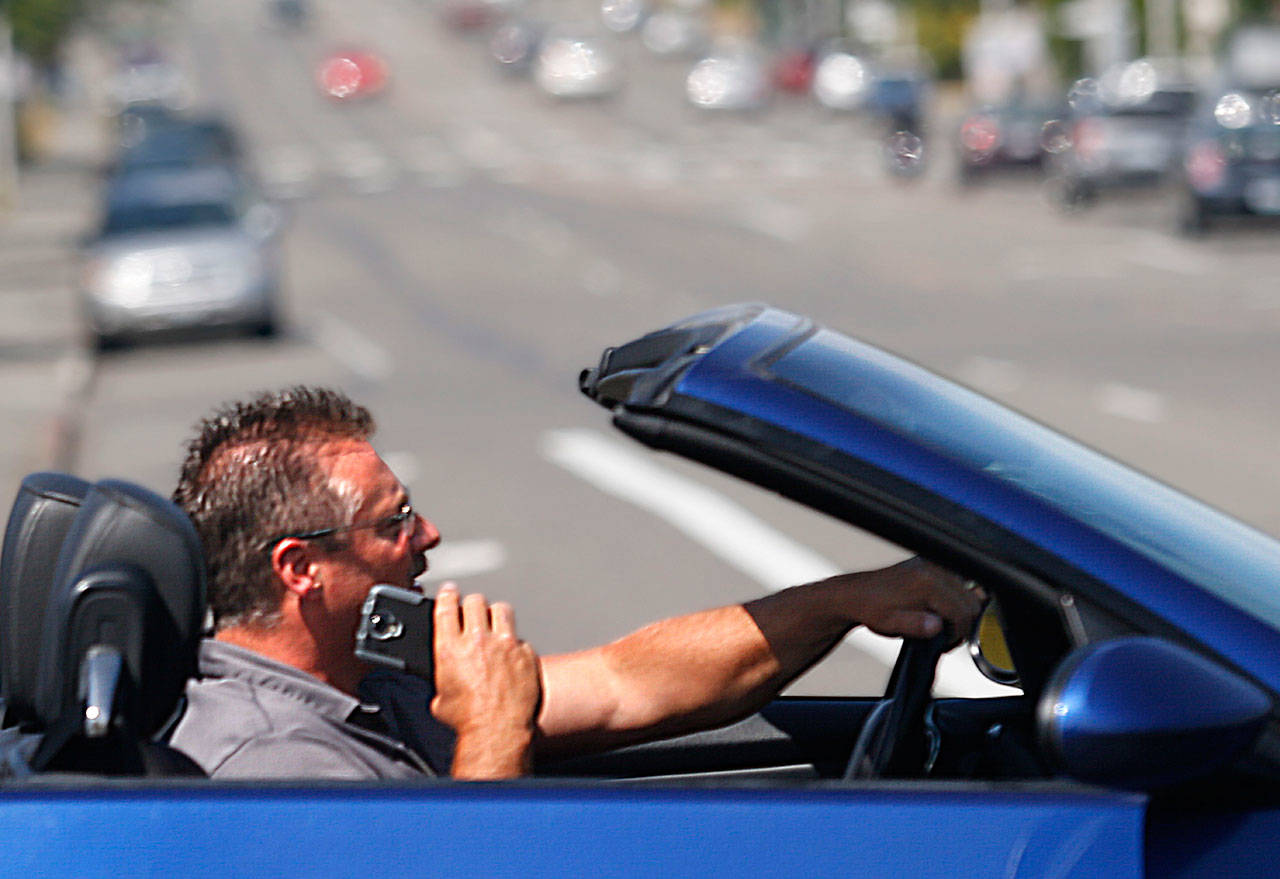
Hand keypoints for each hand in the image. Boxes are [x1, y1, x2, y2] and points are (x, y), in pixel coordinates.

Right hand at [431, 583, 541, 778]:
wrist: (497, 730)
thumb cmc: (468, 720)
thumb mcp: (440, 699)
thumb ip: (442, 679)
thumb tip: (447, 680)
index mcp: (450, 648)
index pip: (447, 606)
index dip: (447, 595)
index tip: (450, 591)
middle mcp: (478, 640)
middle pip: (476, 601)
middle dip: (473, 604)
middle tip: (473, 611)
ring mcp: (505, 644)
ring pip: (502, 610)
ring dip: (496, 615)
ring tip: (495, 624)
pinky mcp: (526, 653)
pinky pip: (521, 639)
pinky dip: (515, 645)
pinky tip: (512, 657)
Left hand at [841, 558, 984, 646]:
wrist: (854, 594)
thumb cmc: (871, 610)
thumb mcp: (891, 624)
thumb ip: (916, 626)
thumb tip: (937, 626)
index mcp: (926, 583)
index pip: (962, 611)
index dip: (958, 634)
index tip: (945, 645)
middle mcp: (933, 568)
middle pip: (971, 601)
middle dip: (962, 624)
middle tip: (944, 638)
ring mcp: (933, 563)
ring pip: (968, 592)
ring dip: (961, 611)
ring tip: (941, 625)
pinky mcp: (931, 563)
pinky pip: (958, 583)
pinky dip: (955, 599)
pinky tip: (940, 612)